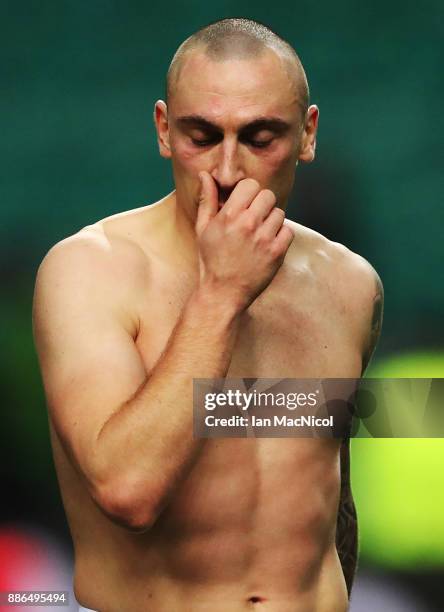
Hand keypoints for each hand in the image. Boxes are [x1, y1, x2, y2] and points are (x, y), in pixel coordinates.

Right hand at [195, 172, 293, 310]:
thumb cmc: (211, 259)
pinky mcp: (276, 253)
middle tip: (254, 218)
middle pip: (268, 195)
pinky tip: (268, 244)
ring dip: (271, 221)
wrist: (223, 292)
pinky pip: (288, 231)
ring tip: (260, 234)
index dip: (249, 193)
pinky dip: (281, 236)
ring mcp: (264, 239)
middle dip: (262, 204)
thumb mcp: (203, 228)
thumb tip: (205, 174)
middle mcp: (248, 224)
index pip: (251, 185)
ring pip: (279, 213)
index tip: (245, 204)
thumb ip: (206, 199)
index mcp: (229, 215)